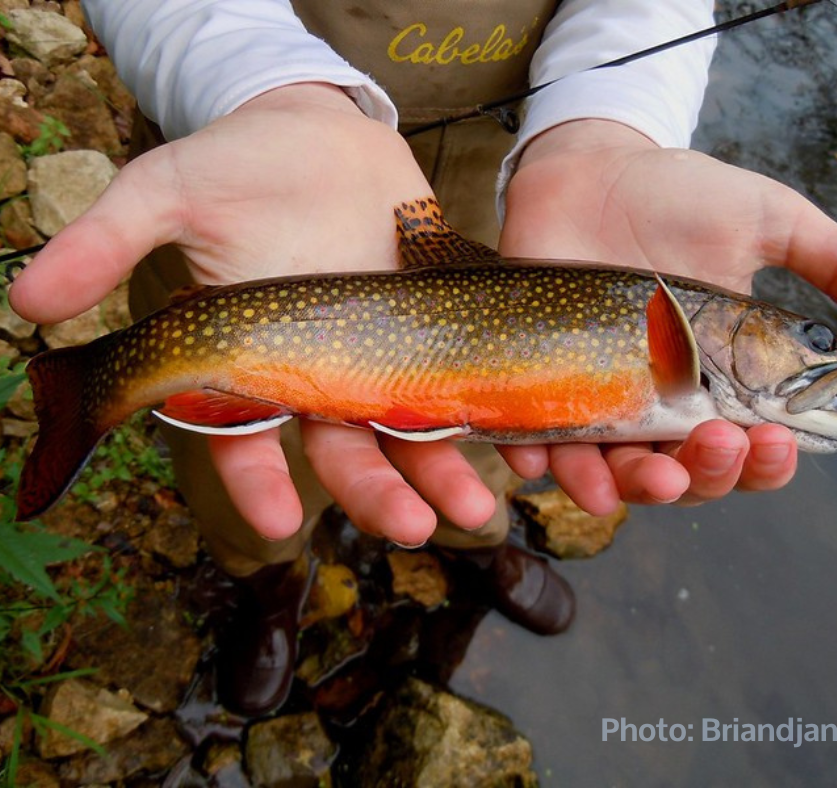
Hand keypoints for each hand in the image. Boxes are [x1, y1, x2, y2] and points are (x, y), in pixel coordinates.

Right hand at [10, 83, 497, 545]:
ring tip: (481, 510)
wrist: (322, 134)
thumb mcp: (168, 189)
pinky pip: (457, 382)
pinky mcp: (430, 331)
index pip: (243, 438)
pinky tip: (518, 443)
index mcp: (251, 360)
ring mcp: (378, 357)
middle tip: (412, 528)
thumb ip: (107, 241)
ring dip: (441, 473)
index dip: (255, 481)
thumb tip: (24, 298)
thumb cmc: (239, 162)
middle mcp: (316, 374)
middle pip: (342, 451)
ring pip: (407, 432)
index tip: (274, 521)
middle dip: (375, 492)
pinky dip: (483, 415)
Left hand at [498, 120, 836, 509]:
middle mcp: (658, 402)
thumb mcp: (766, 220)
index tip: (773, 436)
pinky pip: (535, 440)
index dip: (766, 463)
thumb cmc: (677, 195)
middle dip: (704, 477)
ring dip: (629, 490)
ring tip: (644, 474)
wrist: (590, 167)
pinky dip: (536, 458)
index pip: (748, 449)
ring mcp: (596, 398)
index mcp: (717, 380)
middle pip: (684, 477)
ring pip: (613, 476)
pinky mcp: (537, 384)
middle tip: (712, 444)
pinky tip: (540, 460)